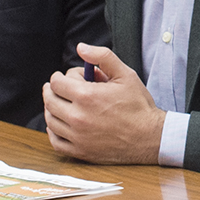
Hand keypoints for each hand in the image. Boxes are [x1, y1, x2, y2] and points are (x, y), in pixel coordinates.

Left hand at [39, 42, 165, 164]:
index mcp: (87, 96)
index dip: (60, 76)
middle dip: (52, 90)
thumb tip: (81, 48)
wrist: (150, 137)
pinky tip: (60, 124)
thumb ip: (102, 57)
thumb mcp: (125, 74)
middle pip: (50, 100)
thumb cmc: (139, 106)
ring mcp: (78, 136)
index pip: (57, 82)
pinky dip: (53, 132)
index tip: (67, 78)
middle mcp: (78, 117)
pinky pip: (56, 141)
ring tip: (61, 104)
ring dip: (52, 109)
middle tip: (59, 88)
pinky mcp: (80, 151)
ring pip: (50, 120)